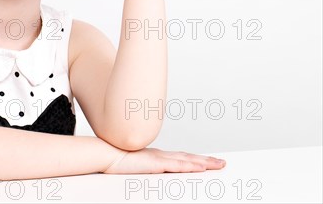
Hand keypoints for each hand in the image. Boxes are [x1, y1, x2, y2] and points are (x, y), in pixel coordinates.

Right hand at [103, 147, 226, 173]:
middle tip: (222, 163)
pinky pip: (176, 166)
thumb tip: (149, 172)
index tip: (208, 162)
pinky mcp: (155, 163)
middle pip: (188, 158)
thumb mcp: (134, 166)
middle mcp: (160, 155)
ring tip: (218, 165)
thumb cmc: (115, 161)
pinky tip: (199, 168)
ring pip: (186, 160)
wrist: (105, 154)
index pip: (181, 158)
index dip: (196, 160)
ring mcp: (158, 158)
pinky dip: (189, 166)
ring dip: (203, 163)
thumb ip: (144, 169)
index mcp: (156, 156)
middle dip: (206, 161)